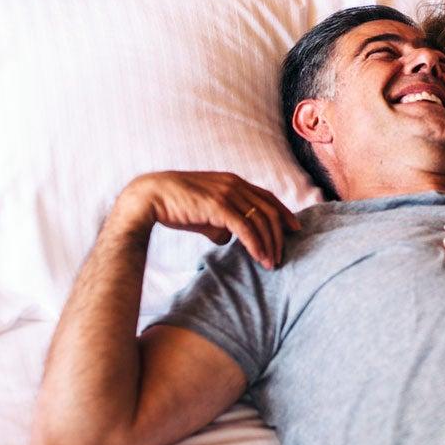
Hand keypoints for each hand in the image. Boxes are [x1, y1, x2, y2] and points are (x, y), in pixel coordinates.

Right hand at [116, 171, 300, 268]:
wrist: (150, 197)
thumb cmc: (176, 206)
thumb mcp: (204, 213)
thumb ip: (220, 223)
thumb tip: (229, 239)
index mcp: (233, 182)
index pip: (267, 197)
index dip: (283, 213)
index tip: (294, 229)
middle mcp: (234, 184)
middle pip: (269, 210)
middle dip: (280, 234)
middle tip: (282, 255)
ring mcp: (227, 193)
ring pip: (261, 220)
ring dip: (270, 243)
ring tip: (272, 263)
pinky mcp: (218, 206)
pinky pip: (246, 228)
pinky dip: (256, 244)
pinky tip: (260, 258)